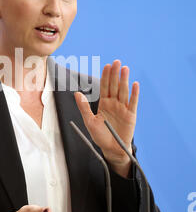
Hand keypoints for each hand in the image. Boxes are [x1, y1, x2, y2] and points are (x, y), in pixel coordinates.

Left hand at [75, 60, 138, 177]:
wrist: (111, 149)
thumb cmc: (100, 136)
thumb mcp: (89, 121)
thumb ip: (84, 107)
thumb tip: (76, 93)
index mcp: (104, 104)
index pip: (105, 87)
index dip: (106, 76)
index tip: (106, 66)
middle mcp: (114, 103)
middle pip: (115, 86)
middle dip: (115, 74)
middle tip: (116, 62)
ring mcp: (123, 108)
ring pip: (123, 91)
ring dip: (124, 80)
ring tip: (125, 69)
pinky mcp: (131, 115)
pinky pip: (133, 103)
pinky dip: (134, 94)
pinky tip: (135, 84)